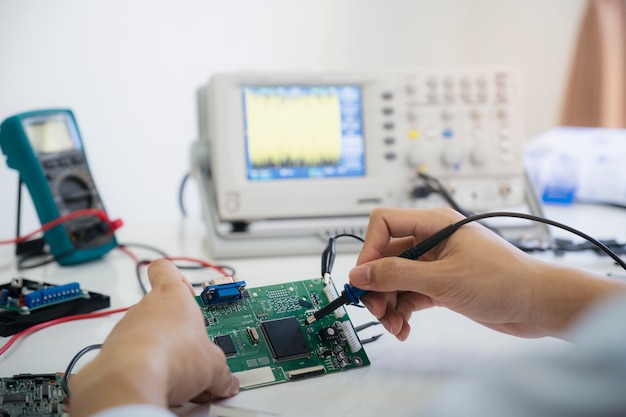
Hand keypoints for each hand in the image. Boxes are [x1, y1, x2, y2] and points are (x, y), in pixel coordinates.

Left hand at [71, 259, 238, 416]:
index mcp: (172, 296)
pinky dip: (145, 367)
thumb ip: (221, 369)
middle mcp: (146, 307)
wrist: (133, 381)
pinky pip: (133, 356)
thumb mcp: (213, 364)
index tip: (186, 289)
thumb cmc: (170, 356)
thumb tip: (225, 379)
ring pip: (147, 336)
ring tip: (178, 375)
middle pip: (161, 310)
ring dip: (162, 351)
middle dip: (177, 331)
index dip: (175, 275)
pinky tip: (160, 383)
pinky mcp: (112, 352)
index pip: (165, 269)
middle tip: (192, 349)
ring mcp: (126, 329)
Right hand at [349, 208, 624, 340]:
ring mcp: (436, 264)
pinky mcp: (442, 285)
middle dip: (378, 285)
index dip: (370, 249)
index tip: (364, 277)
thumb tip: (360, 274)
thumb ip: (396, 275)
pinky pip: (410, 295)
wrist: (538, 305)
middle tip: (376, 309)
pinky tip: (404, 327)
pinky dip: (403, 311)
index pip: (385, 223)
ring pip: (396, 279)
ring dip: (389, 303)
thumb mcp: (442, 279)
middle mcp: (432, 241)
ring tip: (393, 324)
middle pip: (387, 257)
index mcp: (433, 225)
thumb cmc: (504, 281)